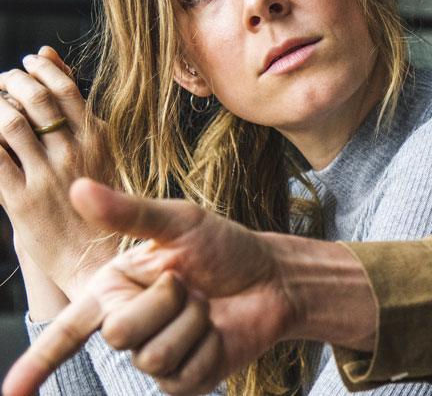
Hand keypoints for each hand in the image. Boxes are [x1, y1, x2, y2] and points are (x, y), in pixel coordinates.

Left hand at [0, 47, 116, 299]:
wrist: (96, 255)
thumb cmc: (99, 198)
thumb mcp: (99, 146)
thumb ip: (75, 106)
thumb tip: (49, 55)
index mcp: (98, 137)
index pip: (65, 88)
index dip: (41, 69)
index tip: (28, 62)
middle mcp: (74, 152)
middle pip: (36, 100)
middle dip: (11, 81)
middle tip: (2, 79)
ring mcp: (47, 176)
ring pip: (10, 125)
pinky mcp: (22, 202)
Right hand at [3, 178, 376, 395]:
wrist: (272, 276)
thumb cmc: (225, 245)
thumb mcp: (180, 222)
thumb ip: (129, 213)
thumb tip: (77, 188)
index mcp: (118, 287)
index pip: (68, 330)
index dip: (38, 361)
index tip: (9, 393)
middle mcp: (131, 323)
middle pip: (119, 334)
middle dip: (165, 300)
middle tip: (189, 282)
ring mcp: (157, 355)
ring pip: (153, 357)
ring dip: (192, 322)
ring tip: (206, 303)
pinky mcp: (185, 379)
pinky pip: (183, 375)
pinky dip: (208, 346)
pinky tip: (218, 330)